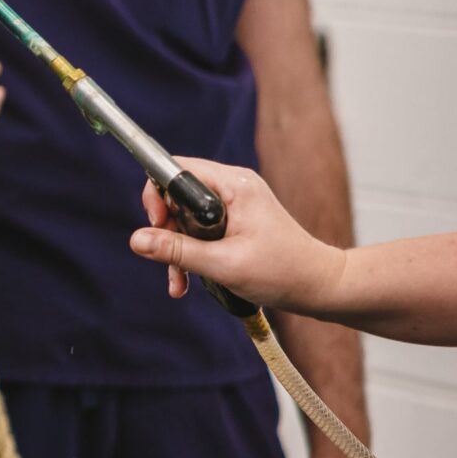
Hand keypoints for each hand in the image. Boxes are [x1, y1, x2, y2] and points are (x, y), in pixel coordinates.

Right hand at [129, 157, 348, 309]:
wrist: (320, 287)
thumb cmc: (283, 272)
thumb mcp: (223, 264)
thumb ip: (176, 250)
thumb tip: (136, 240)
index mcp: (234, 186)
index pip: (177, 170)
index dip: (158, 194)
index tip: (157, 224)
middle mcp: (233, 187)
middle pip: (177, 195)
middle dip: (166, 230)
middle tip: (169, 258)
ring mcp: (235, 204)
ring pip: (185, 216)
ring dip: (177, 247)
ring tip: (178, 279)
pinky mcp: (236, 220)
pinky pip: (200, 228)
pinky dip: (191, 251)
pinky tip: (188, 277)